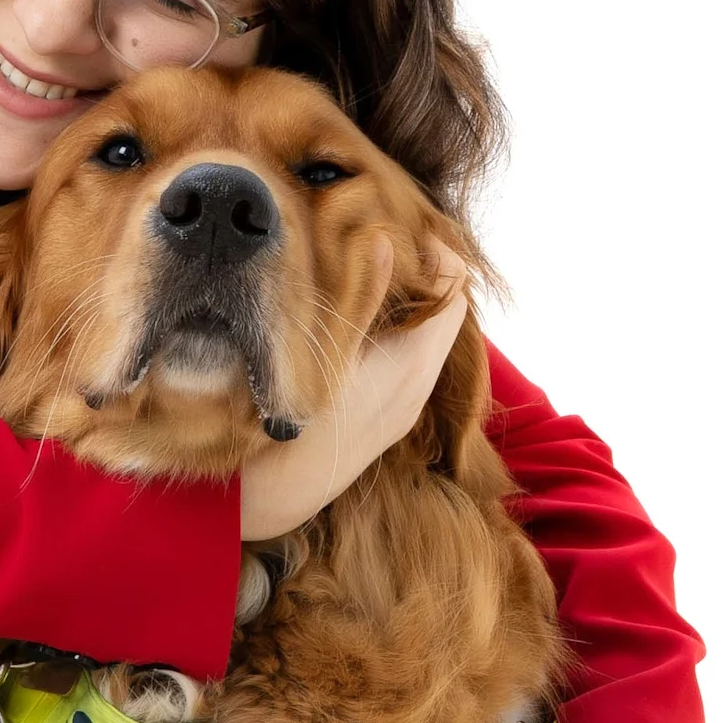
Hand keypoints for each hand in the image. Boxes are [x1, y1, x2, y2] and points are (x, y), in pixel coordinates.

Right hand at [236, 247, 469, 542]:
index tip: (400, 226)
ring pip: (427, 336)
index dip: (435, 251)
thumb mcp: (322, 351)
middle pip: (445, 310)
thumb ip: (360, 295)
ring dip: (408, 303)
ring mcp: (406, 405)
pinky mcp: (389, 417)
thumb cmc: (287, 422)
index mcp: (414, 363)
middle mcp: (420, 385)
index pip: (454, 288)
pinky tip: (356, 323)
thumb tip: (385, 240)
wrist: (268, 496)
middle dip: (422, 271)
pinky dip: (397, 332)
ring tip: (366, 273)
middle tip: (381, 239)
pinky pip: (410, 359)